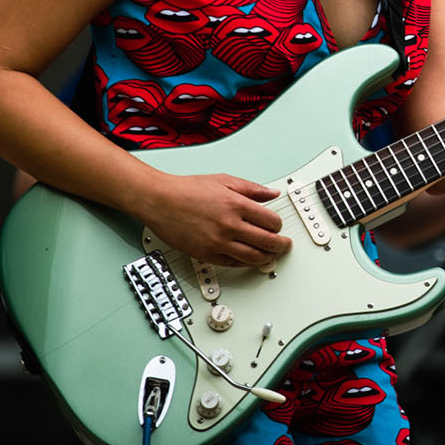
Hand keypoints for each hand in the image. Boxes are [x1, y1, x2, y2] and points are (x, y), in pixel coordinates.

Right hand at [133, 172, 291, 267]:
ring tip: (270, 255)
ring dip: (266, 258)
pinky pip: (233, 264)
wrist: (160, 201)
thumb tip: (272, 194)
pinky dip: (245, 263)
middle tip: (284, 246)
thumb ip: (252, 188)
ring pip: (253, 257)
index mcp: (236, 204)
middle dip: (280, 245)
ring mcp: (217, 242)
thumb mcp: (224, 180)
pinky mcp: (206, 254)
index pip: (271, 221)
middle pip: (266, 242)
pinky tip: (249, 259)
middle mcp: (229, 225)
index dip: (279, 225)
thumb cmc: (188, 189)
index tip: (278, 226)